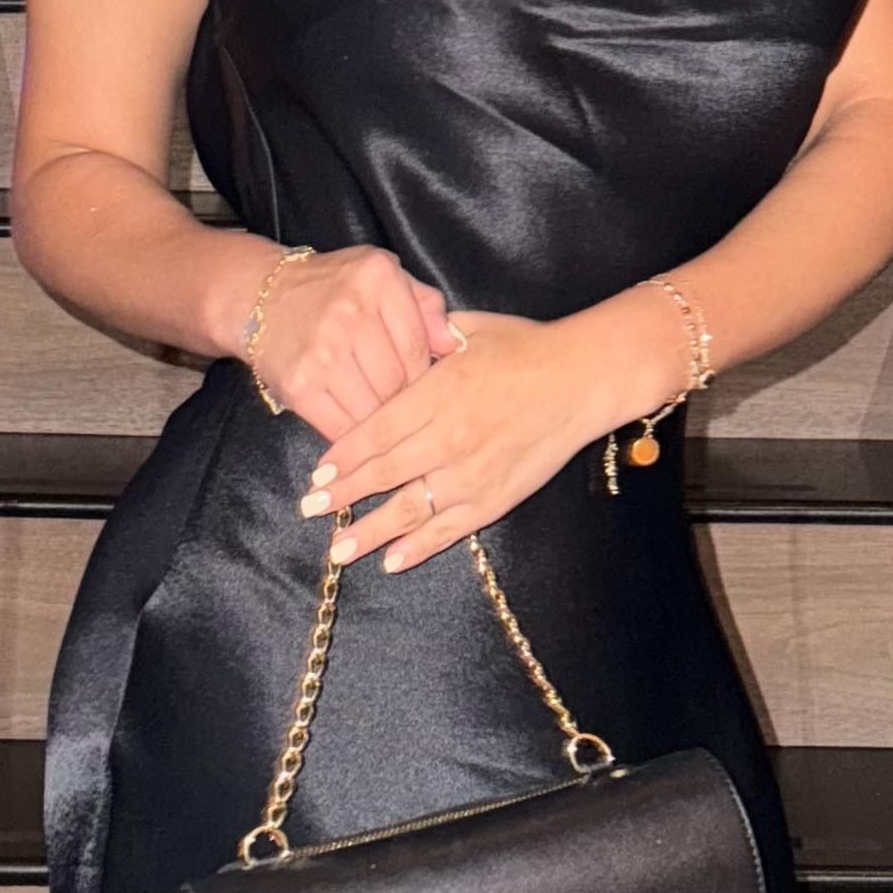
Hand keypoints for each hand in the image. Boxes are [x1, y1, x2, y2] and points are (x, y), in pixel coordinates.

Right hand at [239, 244, 458, 441]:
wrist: (260, 296)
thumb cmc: (332, 287)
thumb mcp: (381, 274)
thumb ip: (424, 303)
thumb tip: (454, 345)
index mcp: (377, 279)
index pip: (419, 345)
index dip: (426, 374)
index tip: (423, 385)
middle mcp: (350, 312)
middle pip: (399, 381)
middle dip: (404, 400)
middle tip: (402, 406)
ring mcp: (323, 351)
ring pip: (375, 409)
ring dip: (381, 421)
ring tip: (379, 417)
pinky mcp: (299, 385)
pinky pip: (342, 426)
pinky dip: (354, 435)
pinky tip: (356, 430)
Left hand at [301, 297, 668, 571]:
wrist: (583, 379)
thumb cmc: (525, 348)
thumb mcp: (468, 332)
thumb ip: (423, 340)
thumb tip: (386, 340)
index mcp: (439, 392)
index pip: (377, 431)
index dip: (343, 456)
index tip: (318, 474)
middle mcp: (450, 436)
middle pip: (384, 472)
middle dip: (343, 495)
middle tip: (309, 511)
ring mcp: (473, 473)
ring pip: (411, 509)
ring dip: (371, 532)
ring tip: (338, 550)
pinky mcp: (496, 498)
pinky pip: (450, 529)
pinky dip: (419, 547)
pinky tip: (392, 560)